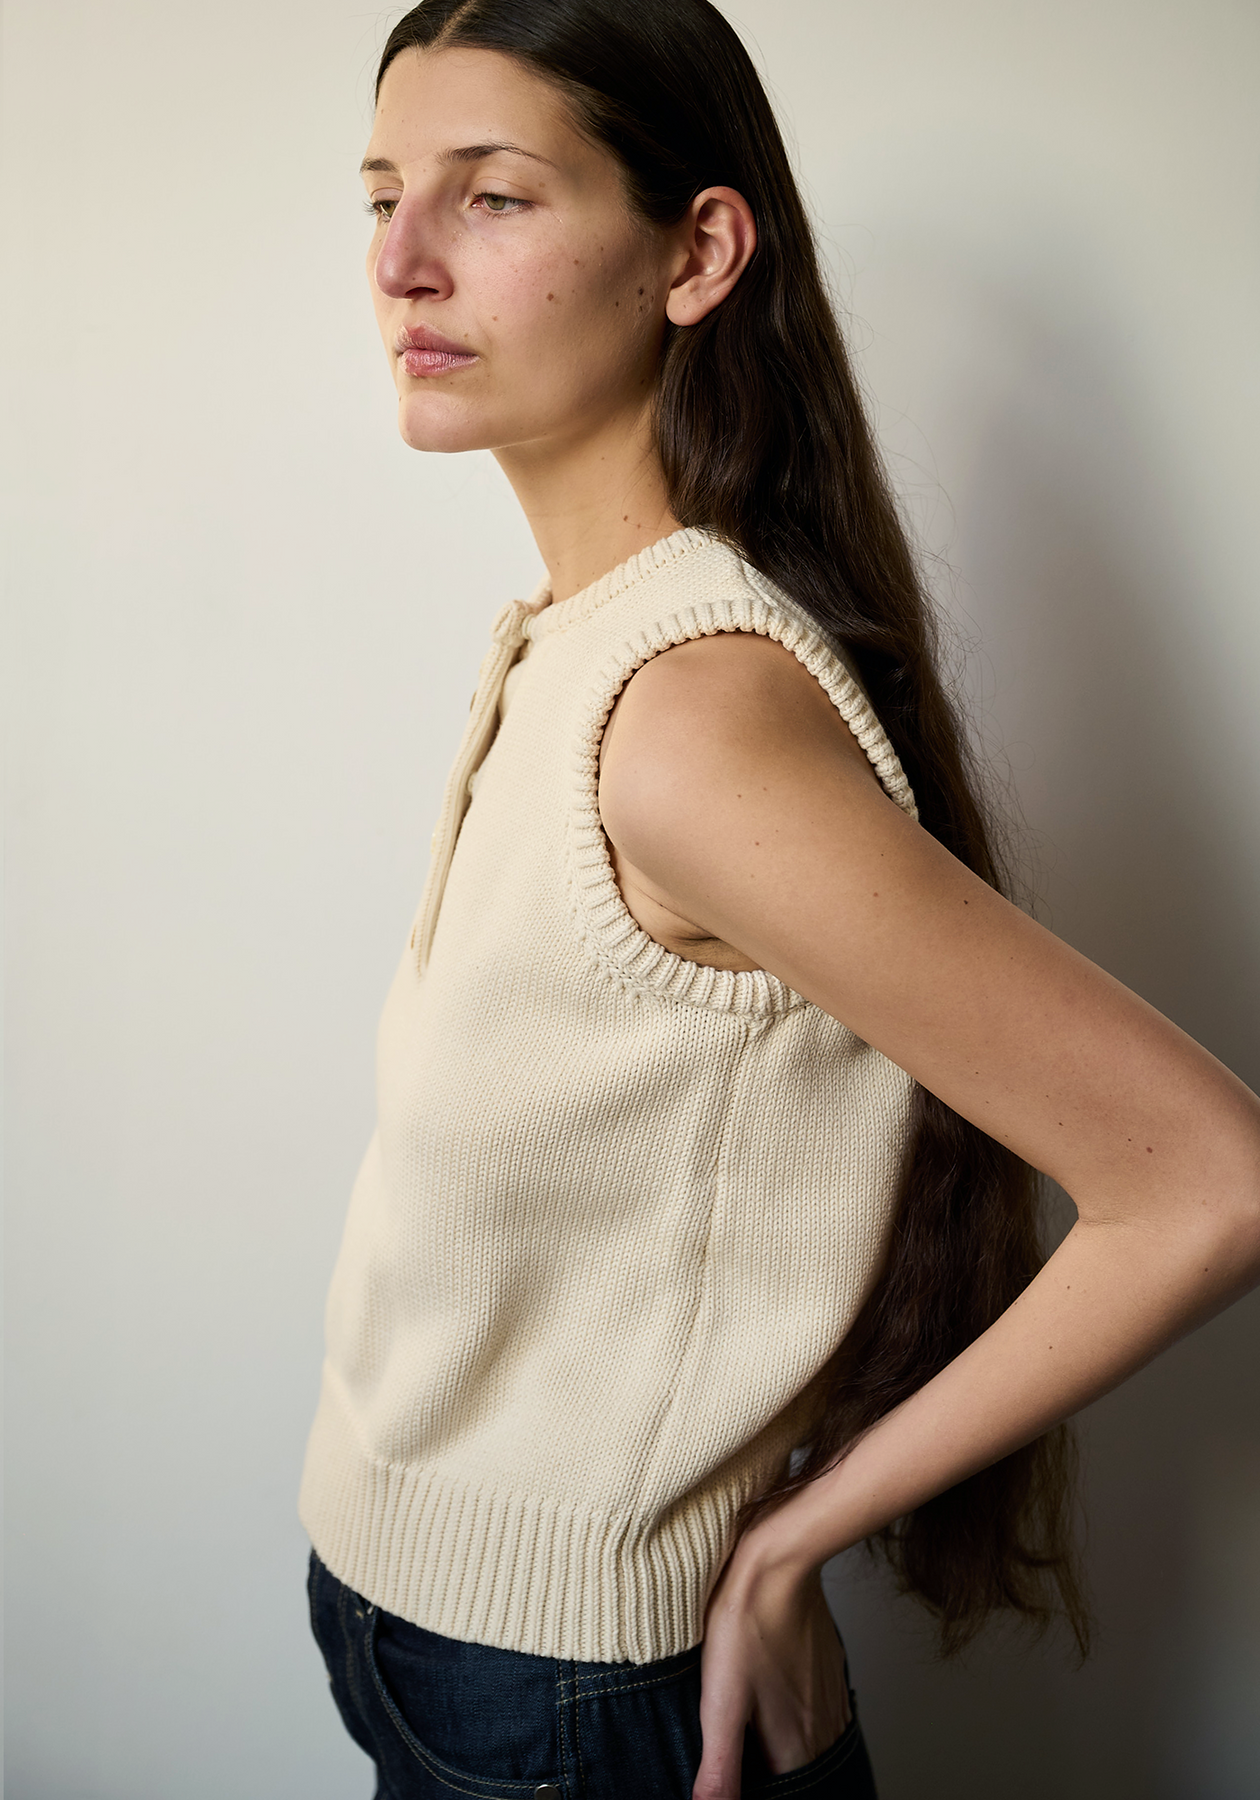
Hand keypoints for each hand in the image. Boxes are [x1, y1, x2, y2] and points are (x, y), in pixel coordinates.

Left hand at [693, 1533, 850, 1799]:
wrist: (778, 1562)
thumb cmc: (746, 1625)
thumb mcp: (721, 1703)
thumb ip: (720, 1767)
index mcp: (796, 1746)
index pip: (785, 1795)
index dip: (758, 1793)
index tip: (738, 1779)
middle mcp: (823, 1729)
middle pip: (800, 1774)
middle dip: (772, 1775)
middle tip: (742, 1756)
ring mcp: (831, 1697)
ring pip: (810, 1743)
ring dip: (783, 1746)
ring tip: (751, 1730)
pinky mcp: (828, 1668)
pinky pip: (816, 1710)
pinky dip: (794, 1716)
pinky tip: (768, 1695)